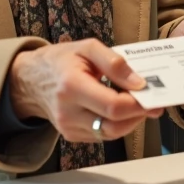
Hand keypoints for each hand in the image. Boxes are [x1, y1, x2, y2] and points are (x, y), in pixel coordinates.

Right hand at [9, 39, 162, 142]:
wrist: (31, 79)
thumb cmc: (61, 60)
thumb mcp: (87, 48)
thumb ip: (115, 62)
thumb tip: (138, 82)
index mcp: (71, 86)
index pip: (113, 106)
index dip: (137, 103)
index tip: (151, 93)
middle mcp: (67, 111)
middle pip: (114, 125)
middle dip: (138, 114)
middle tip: (152, 101)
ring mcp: (68, 127)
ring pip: (110, 133)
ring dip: (130, 120)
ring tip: (136, 102)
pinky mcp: (71, 135)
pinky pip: (102, 135)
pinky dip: (116, 124)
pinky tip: (119, 108)